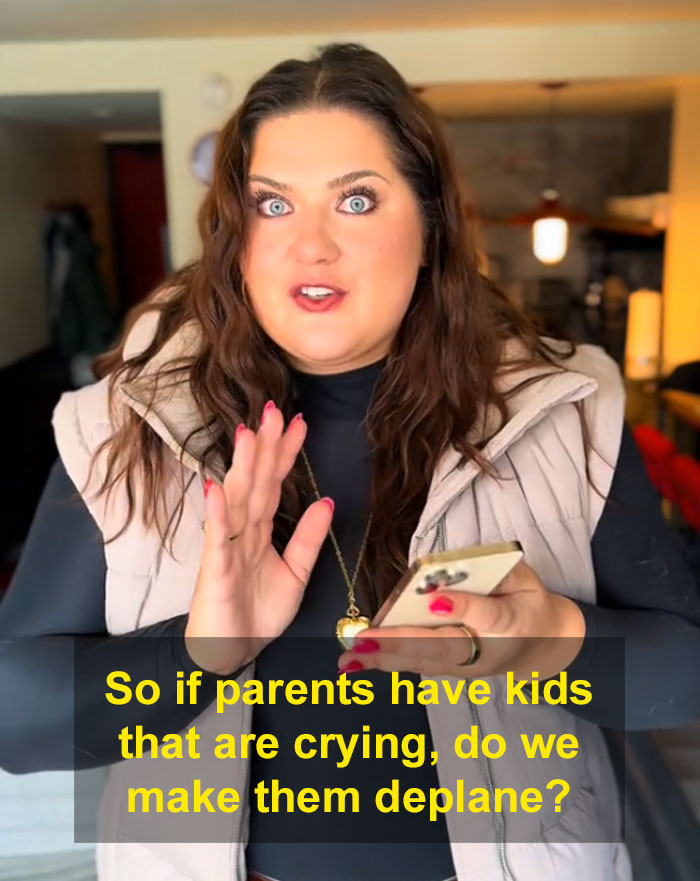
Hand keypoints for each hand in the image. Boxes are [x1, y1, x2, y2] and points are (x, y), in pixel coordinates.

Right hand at [185, 402, 332, 674]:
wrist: (229, 653)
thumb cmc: (256, 611)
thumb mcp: (296, 572)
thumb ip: (308, 538)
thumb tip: (327, 501)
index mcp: (260, 529)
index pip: (274, 483)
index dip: (285, 453)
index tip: (299, 422)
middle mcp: (241, 530)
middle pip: (255, 481)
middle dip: (265, 446)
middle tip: (274, 410)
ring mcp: (226, 547)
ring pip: (236, 500)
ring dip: (242, 467)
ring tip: (249, 434)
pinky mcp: (215, 570)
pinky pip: (217, 539)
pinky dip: (217, 513)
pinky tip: (216, 488)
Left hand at [337, 561, 584, 680]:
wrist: (541, 643)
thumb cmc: (526, 601)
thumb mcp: (525, 578)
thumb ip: (497, 571)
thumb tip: (456, 563)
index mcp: (512, 622)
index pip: (487, 616)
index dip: (462, 608)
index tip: (435, 600)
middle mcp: (487, 651)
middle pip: (445, 646)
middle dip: (404, 642)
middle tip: (369, 638)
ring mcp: (469, 668)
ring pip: (425, 662)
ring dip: (385, 659)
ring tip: (351, 656)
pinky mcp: (453, 673)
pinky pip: (418, 667)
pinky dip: (387, 664)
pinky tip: (357, 662)